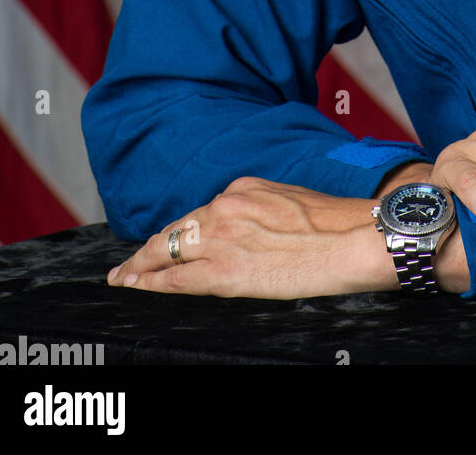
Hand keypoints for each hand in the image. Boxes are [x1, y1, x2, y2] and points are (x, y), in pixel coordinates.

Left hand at [106, 177, 403, 297]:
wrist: (351, 239)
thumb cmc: (335, 222)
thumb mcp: (291, 199)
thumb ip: (261, 208)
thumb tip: (251, 225)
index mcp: (243, 188)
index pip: (199, 212)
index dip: (177, 230)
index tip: (164, 239)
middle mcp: (225, 207)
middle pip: (176, 230)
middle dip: (149, 247)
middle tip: (128, 263)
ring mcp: (221, 239)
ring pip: (166, 252)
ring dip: (140, 266)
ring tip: (124, 278)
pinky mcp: (224, 271)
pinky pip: (175, 278)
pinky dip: (150, 283)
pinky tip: (135, 287)